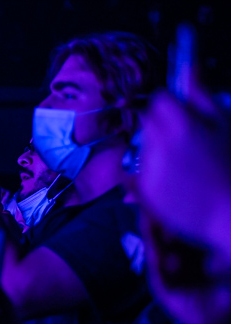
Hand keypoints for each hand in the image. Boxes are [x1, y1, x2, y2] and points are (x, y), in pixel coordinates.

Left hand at [138, 72, 230, 251]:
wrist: (228, 215)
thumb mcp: (226, 125)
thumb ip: (202, 97)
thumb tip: (188, 67)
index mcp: (180, 127)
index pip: (158, 99)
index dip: (171, 103)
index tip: (184, 113)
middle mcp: (158, 146)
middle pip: (148, 120)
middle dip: (163, 124)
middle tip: (189, 139)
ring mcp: (148, 169)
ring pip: (144, 145)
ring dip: (159, 147)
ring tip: (188, 164)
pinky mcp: (144, 190)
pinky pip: (142, 170)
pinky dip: (156, 171)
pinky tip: (180, 180)